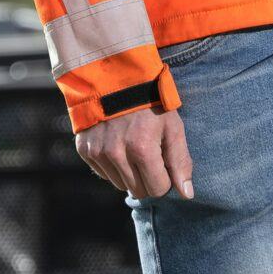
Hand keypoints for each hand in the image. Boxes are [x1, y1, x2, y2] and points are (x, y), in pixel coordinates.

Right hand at [77, 105, 194, 200]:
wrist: (115, 78)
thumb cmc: (151, 104)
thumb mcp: (173, 127)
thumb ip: (180, 162)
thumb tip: (187, 195)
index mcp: (142, 148)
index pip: (157, 189)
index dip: (165, 179)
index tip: (165, 164)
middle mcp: (116, 153)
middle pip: (138, 191)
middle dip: (148, 179)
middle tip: (150, 156)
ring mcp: (98, 152)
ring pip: (120, 185)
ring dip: (130, 174)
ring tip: (133, 147)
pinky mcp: (85, 150)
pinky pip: (104, 174)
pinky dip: (113, 166)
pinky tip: (118, 145)